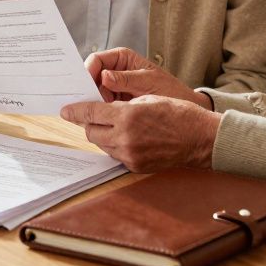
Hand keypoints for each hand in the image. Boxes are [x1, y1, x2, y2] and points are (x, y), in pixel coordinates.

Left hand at [60, 96, 221, 171]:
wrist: (200, 138)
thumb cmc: (177, 112)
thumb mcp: (146, 98)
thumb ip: (119, 104)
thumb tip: (98, 108)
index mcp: (127, 116)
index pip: (91, 113)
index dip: (75, 111)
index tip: (65, 110)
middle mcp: (126, 138)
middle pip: (91, 133)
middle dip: (89, 123)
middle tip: (92, 116)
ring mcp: (130, 155)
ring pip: (102, 145)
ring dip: (102, 135)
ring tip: (113, 126)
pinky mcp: (136, 167)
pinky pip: (116, 155)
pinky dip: (115, 146)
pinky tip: (126, 137)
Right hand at [85, 48, 209, 107]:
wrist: (183, 110)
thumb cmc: (170, 90)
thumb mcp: (149, 82)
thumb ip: (127, 79)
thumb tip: (104, 76)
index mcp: (121, 59)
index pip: (97, 60)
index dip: (88, 70)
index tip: (85, 82)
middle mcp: (114, 72)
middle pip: (91, 77)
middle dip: (87, 88)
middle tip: (86, 100)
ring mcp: (113, 89)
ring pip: (93, 93)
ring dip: (94, 102)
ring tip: (97, 111)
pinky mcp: (115, 104)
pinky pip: (101, 106)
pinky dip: (100, 112)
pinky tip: (103, 118)